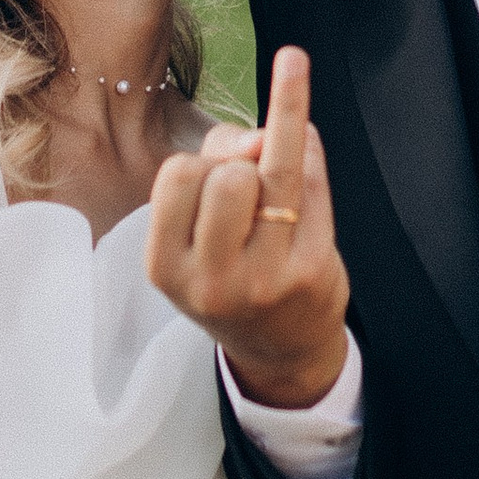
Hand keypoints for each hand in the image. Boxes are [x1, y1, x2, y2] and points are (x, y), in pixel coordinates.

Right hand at [145, 44, 350, 411]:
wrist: (280, 348)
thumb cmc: (230, 268)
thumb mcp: (194, 230)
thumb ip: (215, 162)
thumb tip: (263, 135)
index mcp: (166, 267)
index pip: (178, 175)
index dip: (199, 164)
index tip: (209, 184)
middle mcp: (212, 280)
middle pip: (226, 175)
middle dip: (238, 164)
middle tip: (248, 192)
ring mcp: (265, 279)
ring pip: (274, 168)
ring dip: (276, 141)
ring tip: (273, 145)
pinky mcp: (312, 271)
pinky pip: (312, 180)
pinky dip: (307, 145)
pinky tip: (305, 130)